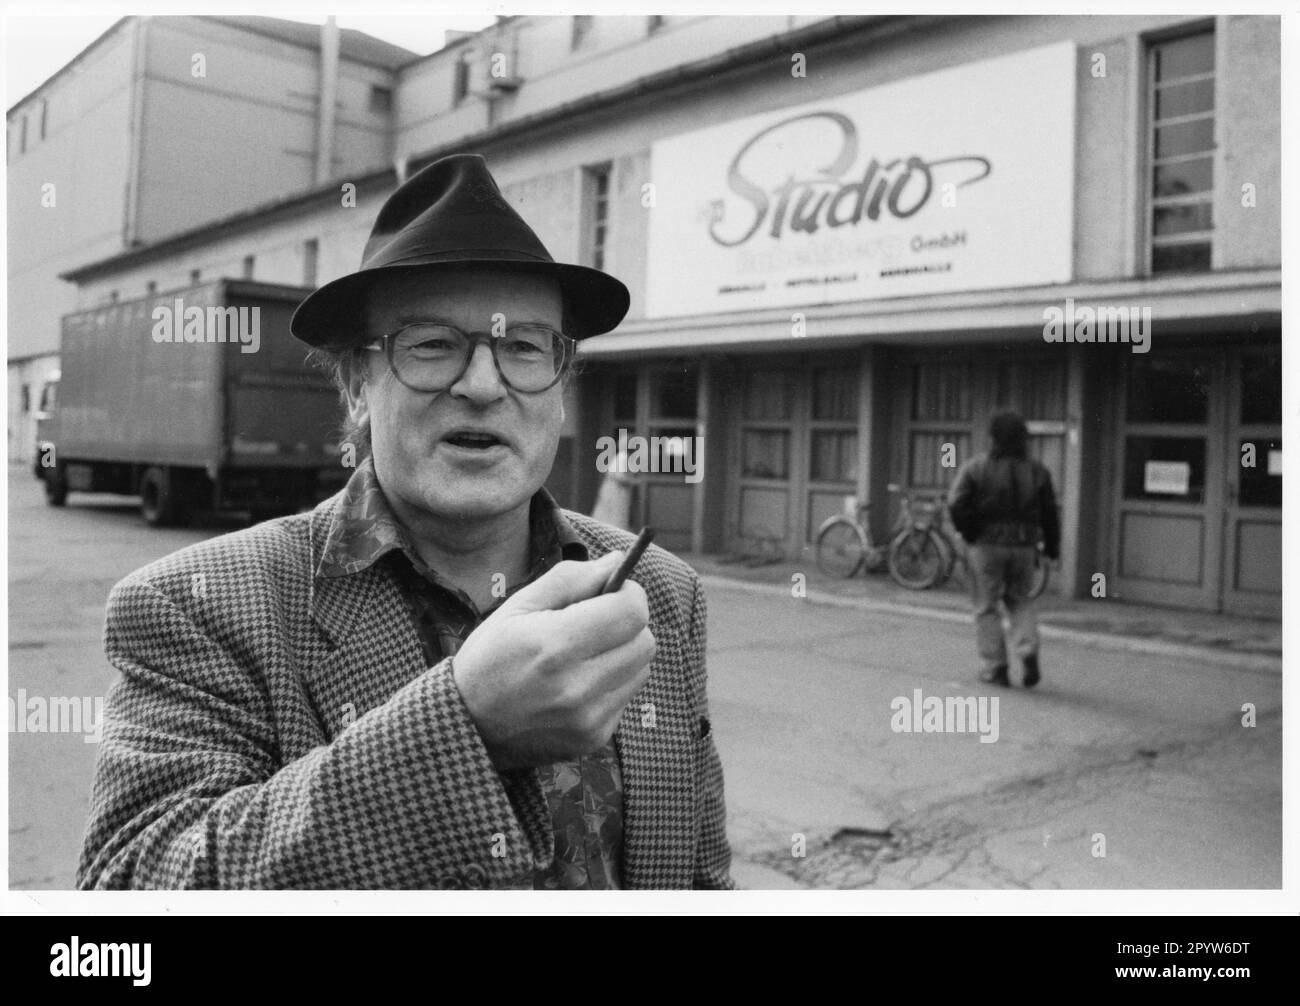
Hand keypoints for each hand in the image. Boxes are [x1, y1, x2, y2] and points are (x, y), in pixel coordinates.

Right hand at [451, 551, 655, 768]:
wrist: (465, 725)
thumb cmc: (489, 657)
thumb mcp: (518, 606)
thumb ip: (571, 579)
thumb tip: (617, 562)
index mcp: (555, 645)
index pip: (632, 611)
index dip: (628, 593)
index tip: (611, 592)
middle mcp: (577, 686)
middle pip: (645, 641)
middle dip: (627, 623)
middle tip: (596, 622)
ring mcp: (588, 718)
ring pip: (641, 669)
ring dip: (622, 654)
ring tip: (583, 655)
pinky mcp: (593, 739)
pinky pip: (626, 697)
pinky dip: (611, 684)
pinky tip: (577, 684)